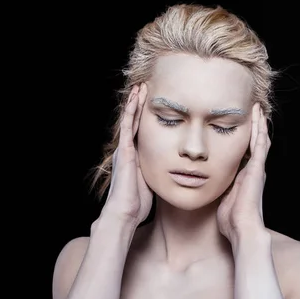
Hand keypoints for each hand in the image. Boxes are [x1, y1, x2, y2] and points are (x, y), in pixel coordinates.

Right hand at [101, 83, 152, 226]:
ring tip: (140, 86)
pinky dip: (131, 109)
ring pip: (130, 119)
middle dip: (140, 105)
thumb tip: (175, 172)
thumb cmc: (138, 203)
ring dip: (135, 102)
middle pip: (134, 122)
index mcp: (135, 157)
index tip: (154, 104)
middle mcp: (127, 150)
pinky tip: (136, 97)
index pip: (141, 132)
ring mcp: (124, 148)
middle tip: (145, 88)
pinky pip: (128, 124)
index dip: (146, 118)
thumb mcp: (153, 182)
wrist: (125, 212)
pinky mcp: (124, 149)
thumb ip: (159, 173)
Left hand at [217, 103, 270, 243]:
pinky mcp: (258, 169)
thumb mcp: (221, 199)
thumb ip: (217, 189)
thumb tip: (203, 184)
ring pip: (260, 139)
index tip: (238, 123)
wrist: (242, 230)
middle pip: (255, 142)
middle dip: (253, 126)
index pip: (245, 151)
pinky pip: (260, 144)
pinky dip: (259, 129)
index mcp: (244, 176)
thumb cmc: (230, 220)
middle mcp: (253, 170)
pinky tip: (258, 115)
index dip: (243, 137)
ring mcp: (257, 168)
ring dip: (258, 122)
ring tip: (256, 106)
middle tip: (251, 108)